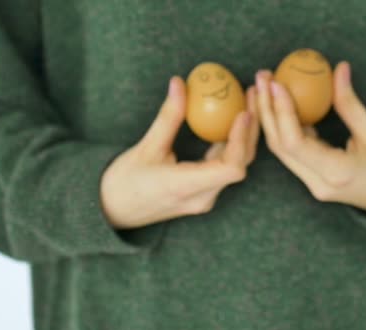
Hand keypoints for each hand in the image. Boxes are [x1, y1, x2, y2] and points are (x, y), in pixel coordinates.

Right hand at [100, 76, 259, 228]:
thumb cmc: (124, 182)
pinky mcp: (203, 193)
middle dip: (250, 130)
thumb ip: (168, 116)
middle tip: (252, 96)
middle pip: (240, 164)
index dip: (241, 139)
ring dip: (243, 136)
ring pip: (234, 167)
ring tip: (247, 102)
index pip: (231, 168)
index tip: (243, 111)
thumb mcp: (146, 146)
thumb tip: (180, 83)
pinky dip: (229, 145)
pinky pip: (223, 168)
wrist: (112, 210)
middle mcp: (202, 197)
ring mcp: (204, 198)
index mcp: (186, 187)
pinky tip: (231, 120)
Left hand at [253, 62, 365, 212]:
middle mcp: (317, 182)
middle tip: (263, 76)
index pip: (295, 142)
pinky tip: (279, 102)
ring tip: (264, 86)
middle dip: (266, 109)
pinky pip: (289, 151)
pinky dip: (282, 126)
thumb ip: (351, 103)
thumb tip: (339, 68)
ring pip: (280, 149)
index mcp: (335, 173)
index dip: (282, 111)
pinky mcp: (310, 179)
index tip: (276, 83)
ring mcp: (311, 184)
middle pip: (279, 145)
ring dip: (269, 117)